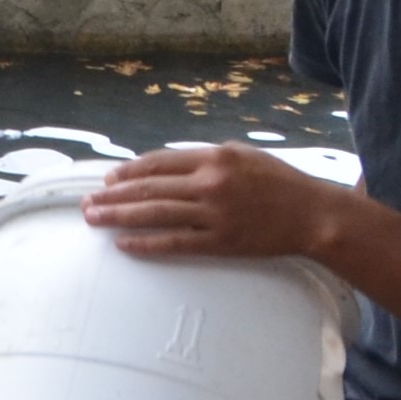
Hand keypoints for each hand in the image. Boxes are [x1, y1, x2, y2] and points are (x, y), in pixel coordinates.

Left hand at [80, 144, 343, 264]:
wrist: (313, 214)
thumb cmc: (279, 182)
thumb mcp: (243, 155)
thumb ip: (206, 158)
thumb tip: (168, 166)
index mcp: (214, 157)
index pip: (159, 163)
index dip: (129, 172)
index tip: (108, 179)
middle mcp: (210, 183)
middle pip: (149, 189)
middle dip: (113, 196)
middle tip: (87, 202)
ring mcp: (214, 214)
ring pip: (155, 215)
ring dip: (119, 217)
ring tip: (94, 219)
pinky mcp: (221, 242)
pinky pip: (175, 243)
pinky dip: (146, 244)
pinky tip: (124, 244)